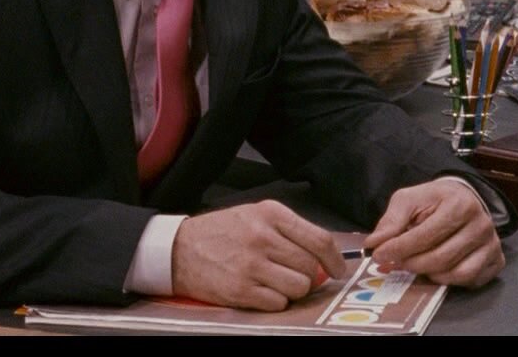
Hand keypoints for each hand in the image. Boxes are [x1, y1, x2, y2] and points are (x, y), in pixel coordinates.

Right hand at [171, 200, 343, 311]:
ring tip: (279, 283)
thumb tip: (322, 254)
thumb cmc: (222, 231)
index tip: (339, 269)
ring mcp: (251, 265)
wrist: (178, 249)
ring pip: (298, 286)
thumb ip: (289, 230)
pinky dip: (276, 301)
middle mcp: (263, 238)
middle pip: (310, 265)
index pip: (319, 239)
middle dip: (310, 275)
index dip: (335, 258)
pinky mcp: (240, 290)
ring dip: (294, 290)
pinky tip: (263, 291)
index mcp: (272, 214)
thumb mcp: (256, 215)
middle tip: (298, 276)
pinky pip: (277, 302)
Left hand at [364, 180, 504, 287]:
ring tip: (416, 264)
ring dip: (429, 274)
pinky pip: (470, 280)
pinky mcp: (496, 260)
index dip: (398, 248)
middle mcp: (482, 224)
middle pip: (440, 258)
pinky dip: (450, 280)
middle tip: (395, 262)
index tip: (378, 254)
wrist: (463, 199)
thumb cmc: (435, 201)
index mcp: (460, 204)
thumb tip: (374, 243)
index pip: (426, 235)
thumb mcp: (409, 200)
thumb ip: (391, 220)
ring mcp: (492, 244)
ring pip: (456, 273)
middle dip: (411, 263)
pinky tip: (437, 270)